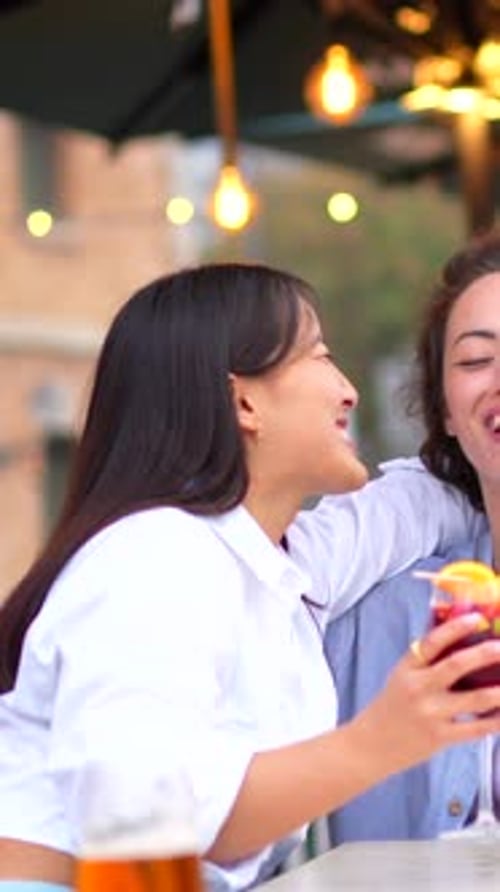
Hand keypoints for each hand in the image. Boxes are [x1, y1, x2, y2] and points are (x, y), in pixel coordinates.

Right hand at [351, 611, 499, 776]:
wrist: (371, 745)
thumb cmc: (391, 705)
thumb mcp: (401, 675)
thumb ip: (426, 658)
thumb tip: (454, 631)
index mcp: (408, 668)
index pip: (433, 641)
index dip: (456, 628)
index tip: (477, 618)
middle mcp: (419, 688)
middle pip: (457, 665)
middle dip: (485, 654)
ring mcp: (432, 714)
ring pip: (475, 699)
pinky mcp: (441, 737)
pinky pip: (477, 728)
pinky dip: (496, 720)